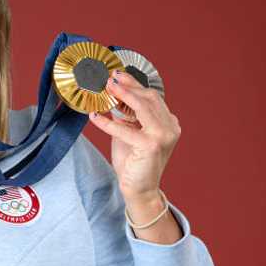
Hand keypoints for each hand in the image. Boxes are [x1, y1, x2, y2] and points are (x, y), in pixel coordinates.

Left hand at [87, 69, 180, 200]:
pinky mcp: (152, 145)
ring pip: (143, 107)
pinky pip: (126, 129)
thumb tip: (112, 95)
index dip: (135, 85)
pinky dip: (108, 122)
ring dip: (123, 95)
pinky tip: (94, 116)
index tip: (118, 76)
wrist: (139, 189)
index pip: (152, 97)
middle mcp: (171, 127)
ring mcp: (164, 136)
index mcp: (169, 123)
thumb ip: (126, 115)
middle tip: (110, 78)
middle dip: (129, 86)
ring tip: (107, 88)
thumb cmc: (134, 162)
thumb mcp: (130, 132)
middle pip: (149, 98)